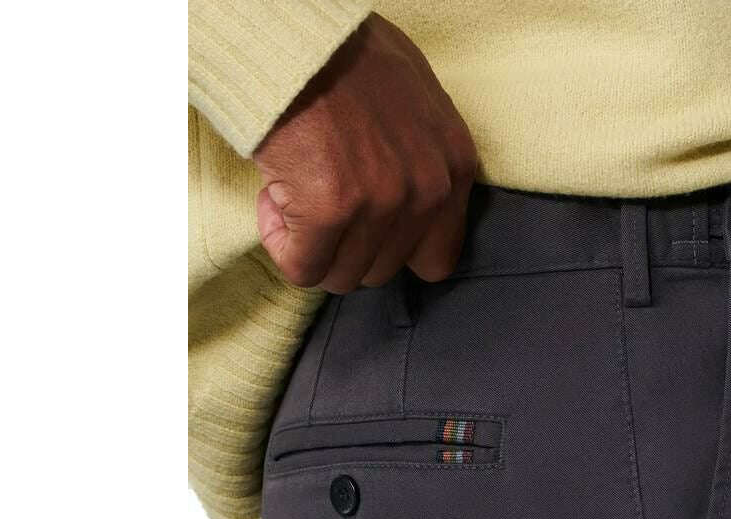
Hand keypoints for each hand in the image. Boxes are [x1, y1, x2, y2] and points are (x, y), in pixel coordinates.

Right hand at [252, 14, 477, 292]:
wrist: (293, 31)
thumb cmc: (347, 57)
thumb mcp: (420, 103)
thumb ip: (428, 162)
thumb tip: (416, 217)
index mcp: (455, 168)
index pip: (435, 262)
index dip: (391, 250)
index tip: (363, 225)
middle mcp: (427, 190)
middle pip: (381, 271)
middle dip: (344, 244)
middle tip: (317, 192)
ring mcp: (381, 202)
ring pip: (342, 276)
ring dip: (311, 243)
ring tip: (297, 188)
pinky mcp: (330, 209)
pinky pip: (304, 268)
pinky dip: (280, 242)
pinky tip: (275, 198)